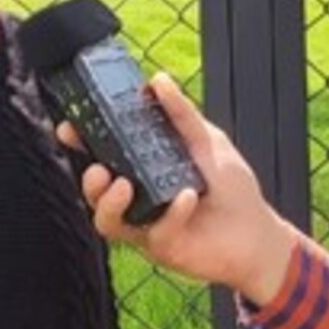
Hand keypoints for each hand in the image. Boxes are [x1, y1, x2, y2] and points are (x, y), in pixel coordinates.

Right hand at [57, 73, 298, 304]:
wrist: (260, 234)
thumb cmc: (232, 189)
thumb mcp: (207, 142)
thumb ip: (181, 115)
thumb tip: (157, 80)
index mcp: (143, 169)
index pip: (103, 155)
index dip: (81, 142)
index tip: (69, 128)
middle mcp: (138, 198)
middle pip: (95, 192)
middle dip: (88, 180)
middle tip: (98, 169)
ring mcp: (146, 225)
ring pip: (106, 221)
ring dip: (109, 203)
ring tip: (123, 186)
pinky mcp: (163, 248)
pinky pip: (155, 233)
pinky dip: (170, 214)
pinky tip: (187, 198)